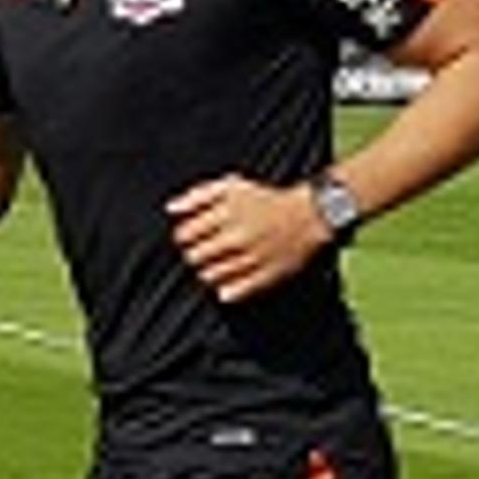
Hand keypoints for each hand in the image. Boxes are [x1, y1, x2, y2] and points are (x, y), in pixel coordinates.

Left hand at [162, 173, 318, 301]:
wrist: (308, 215)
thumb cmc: (265, 200)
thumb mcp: (231, 186)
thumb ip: (198, 195)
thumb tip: (171, 209)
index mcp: (227, 214)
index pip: (185, 235)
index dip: (184, 237)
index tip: (192, 237)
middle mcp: (237, 237)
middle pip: (194, 257)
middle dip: (194, 254)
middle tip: (205, 250)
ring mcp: (251, 259)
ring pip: (209, 276)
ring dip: (208, 271)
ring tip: (218, 263)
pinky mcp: (265, 276)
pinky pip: (233, 292)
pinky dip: (225, 289)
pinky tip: (227, 281)